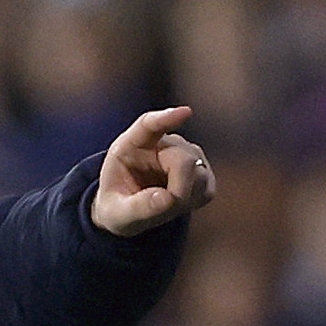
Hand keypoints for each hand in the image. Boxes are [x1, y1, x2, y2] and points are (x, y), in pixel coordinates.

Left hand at [88, 106, 213, 235]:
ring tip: (164, 204)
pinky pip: (207, 185)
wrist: (128, 212)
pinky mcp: (199, 168)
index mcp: (130, 147)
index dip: (167, 118)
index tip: (186, 113)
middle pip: (183, 160)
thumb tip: (168, 199)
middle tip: (163, 208)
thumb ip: (138, 207)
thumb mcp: (118, 213)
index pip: (149, 125)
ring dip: (186, 197)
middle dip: (179, 190)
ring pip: (199, 172)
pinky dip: (195, 200)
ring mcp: (183, 152)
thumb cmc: (118, 207)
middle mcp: (160, 144)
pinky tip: (178, 204)